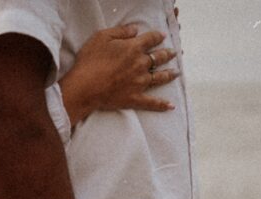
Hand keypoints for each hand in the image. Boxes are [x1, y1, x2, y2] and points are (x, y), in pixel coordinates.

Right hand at [59, 25, 178, 123]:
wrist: (84, 88)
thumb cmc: (90, 61)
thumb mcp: (101, 37)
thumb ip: (121, 32)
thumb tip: (135, 30)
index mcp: (133, 48)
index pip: (150, 39)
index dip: (157, 37)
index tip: (161, 36)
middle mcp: (140, 65)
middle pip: (158, 58)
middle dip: (167, 54)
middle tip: (173, 53)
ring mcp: (139, 83)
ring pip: (159, 78)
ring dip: (169, 74)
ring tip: (176, 73)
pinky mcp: (134, 98)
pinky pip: (152, 102)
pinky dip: (162, 105)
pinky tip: (171, 106)